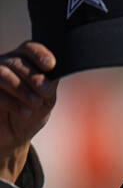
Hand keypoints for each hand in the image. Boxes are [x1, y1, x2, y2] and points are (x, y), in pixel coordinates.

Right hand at [0, 42, 57, 183]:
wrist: (14, 137)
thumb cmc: (31, 113)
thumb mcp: (46, 99)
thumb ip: (49, 84)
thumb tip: (53, 73)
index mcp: (23, 63)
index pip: (29, 49)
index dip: (39, 54)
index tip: (51, 65)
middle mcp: (5, 66)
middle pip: (17, 61)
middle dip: (33, 75)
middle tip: (45, 91)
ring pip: (3, 73)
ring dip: (22, 88)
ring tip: (36, 103)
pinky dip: (11, 102)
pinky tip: (24, 112)